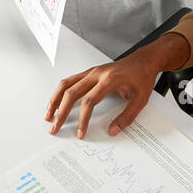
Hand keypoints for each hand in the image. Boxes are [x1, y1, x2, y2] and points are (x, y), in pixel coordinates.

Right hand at [45, 39, 178, 138]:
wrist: (143, 60)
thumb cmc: (142, 77)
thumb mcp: (141, 100)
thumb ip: (127, 117)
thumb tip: (112, 131)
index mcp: (109, 80)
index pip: (89, 101)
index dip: (83, 119)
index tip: (80, 133)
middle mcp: (97, 74)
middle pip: (72, 93)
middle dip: (61, 112)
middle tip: (55, 127)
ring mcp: (91, 71)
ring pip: (66, 84)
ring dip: (55, 100)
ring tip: (49, 115)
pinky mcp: (89, 72)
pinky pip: (70, 81)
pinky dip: (61, 92)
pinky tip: (57, 102)